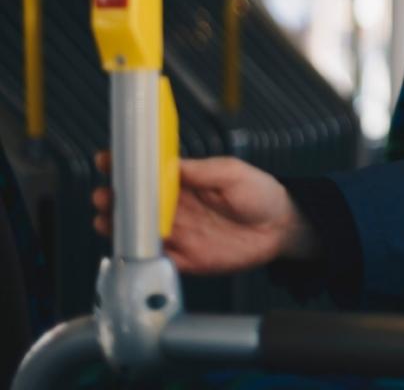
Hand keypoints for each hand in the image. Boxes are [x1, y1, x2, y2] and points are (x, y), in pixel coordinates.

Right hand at [92, 151, 317, 273]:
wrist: (282, 228)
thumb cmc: (260, 194)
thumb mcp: (232, 173)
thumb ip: (202, 170)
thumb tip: (171, 164)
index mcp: (184, 183)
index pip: (148, 175)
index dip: (125, 167)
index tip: (107, 160)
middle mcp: (176, 209)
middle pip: (136, 205)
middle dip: (115, 199)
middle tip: (105, 195)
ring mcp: (180, 234)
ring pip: (140, 233)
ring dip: (120, 228)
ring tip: (106, 219)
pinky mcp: (188, 259)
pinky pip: (158, 260)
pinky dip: (142, 257)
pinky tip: (130, 249)